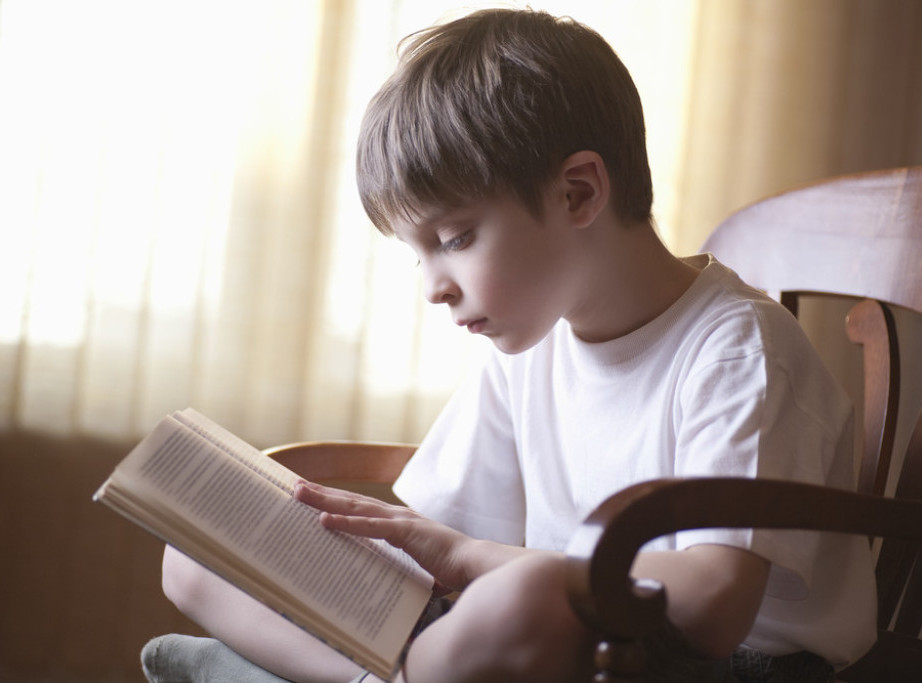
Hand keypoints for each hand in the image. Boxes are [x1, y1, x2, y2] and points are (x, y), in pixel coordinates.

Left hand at [293, 481, 480, 591]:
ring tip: (300, 493)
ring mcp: (400, 520)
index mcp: (398, 522)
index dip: (337, 501)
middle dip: (322, 493)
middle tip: (295, 486)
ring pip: (355, 507)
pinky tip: (324, 520)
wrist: (473, 565)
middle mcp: (396, 515)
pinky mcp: (405, 531)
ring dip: (325, 500)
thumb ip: (397, 570)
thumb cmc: (448, 568)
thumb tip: (383, 587)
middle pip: (352, 501)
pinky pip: (369, 527)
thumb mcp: (414, 567)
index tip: (313, 496)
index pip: (360, 509)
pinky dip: (345, 523)